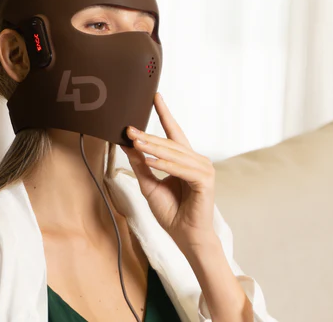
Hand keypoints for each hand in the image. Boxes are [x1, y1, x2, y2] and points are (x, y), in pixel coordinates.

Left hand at [121, 93, 216, 248]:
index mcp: (185, 160)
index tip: (155, 96)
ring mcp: (203, 170)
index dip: (164, 113)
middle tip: (129, 129)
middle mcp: (197, 160)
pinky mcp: (205, 181)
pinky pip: (181, 169)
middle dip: (148, 136)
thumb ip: (141, 165)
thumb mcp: (150, 186)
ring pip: (174, 154)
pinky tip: (150, 161)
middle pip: (169, 143)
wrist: (186, 237)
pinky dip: (165, 165)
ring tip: (135, 142)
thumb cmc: (172, 213)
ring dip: (154, 148)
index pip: (173, 132)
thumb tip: (128, 145)